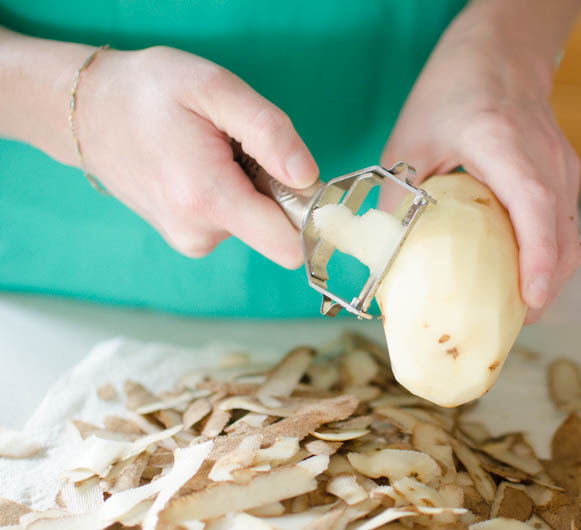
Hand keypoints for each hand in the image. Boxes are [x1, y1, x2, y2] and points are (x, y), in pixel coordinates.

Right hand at [74, 46, 317, 266]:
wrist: (88, 111)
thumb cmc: (150, 92)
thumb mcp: (216, 88)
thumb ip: (270, 133)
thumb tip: (310, 178)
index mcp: (208, 199)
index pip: (289, 244)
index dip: (309, 213)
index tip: (298, 176)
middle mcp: (199, 233)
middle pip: (277, 230)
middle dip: (275, 191)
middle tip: (239, 150)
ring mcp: (191, 240)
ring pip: (256, 224)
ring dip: (251, 188)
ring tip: (211, 152)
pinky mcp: (189, 237)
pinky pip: (235, 221)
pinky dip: (232, 194)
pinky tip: (202, 166)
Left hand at [382, 0, 580, 322]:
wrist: (502, 50)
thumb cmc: (453, 89)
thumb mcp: (410, 139)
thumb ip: (394, 196)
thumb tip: (378, 258)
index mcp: (502, 142)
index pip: (534, 205)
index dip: (536, 256)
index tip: (530, 299)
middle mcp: (544, 156)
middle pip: (560, 235)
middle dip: (542, 287)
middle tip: (509, 326)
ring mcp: (562, 165)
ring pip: (568, 236)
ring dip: (547, 278)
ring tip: (514, 310)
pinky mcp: (564, 174)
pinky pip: (563, 226)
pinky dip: (548, 257)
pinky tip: (520, 275)